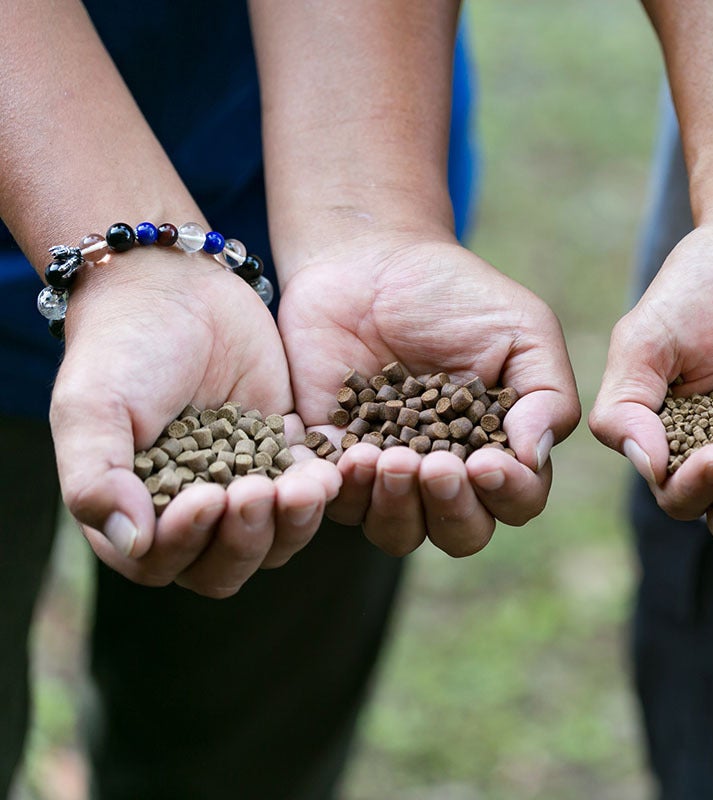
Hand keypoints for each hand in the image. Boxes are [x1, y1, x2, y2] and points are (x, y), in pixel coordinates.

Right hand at [51, 250, 340, 597]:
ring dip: (294, 520)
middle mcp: (192, 511)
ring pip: (278, 537)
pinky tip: (334, 471)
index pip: (162, 561)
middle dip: (248, 537)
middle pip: (228, 564)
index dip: (186, 543)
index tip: (205, 499)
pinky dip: (324, 488)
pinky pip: (312, 489)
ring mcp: (245, 483)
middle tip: (259, 492)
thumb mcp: (92, 408)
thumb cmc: (120, 349)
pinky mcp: (286, 452)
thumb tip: (132, 544)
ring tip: (305, 486)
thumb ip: (96, 479)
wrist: (174, 286)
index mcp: (136, 512)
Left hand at [278, 232, 579, 557]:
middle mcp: (447, 474)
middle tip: (433, 466)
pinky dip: (342, 489)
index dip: (507, 493)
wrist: (370, 260)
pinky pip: (334, 502)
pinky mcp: (332, 461)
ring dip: (395, 506)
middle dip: (450, 508)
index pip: (518, 500)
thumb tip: (534, 456)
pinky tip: (348, 455)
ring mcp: (388, 474)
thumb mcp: (523, 329)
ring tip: (385, 458)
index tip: (485, 462)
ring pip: (397, 532)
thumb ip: (546, 393)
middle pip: (461, 534)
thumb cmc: (458, 294)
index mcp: (500, 450)